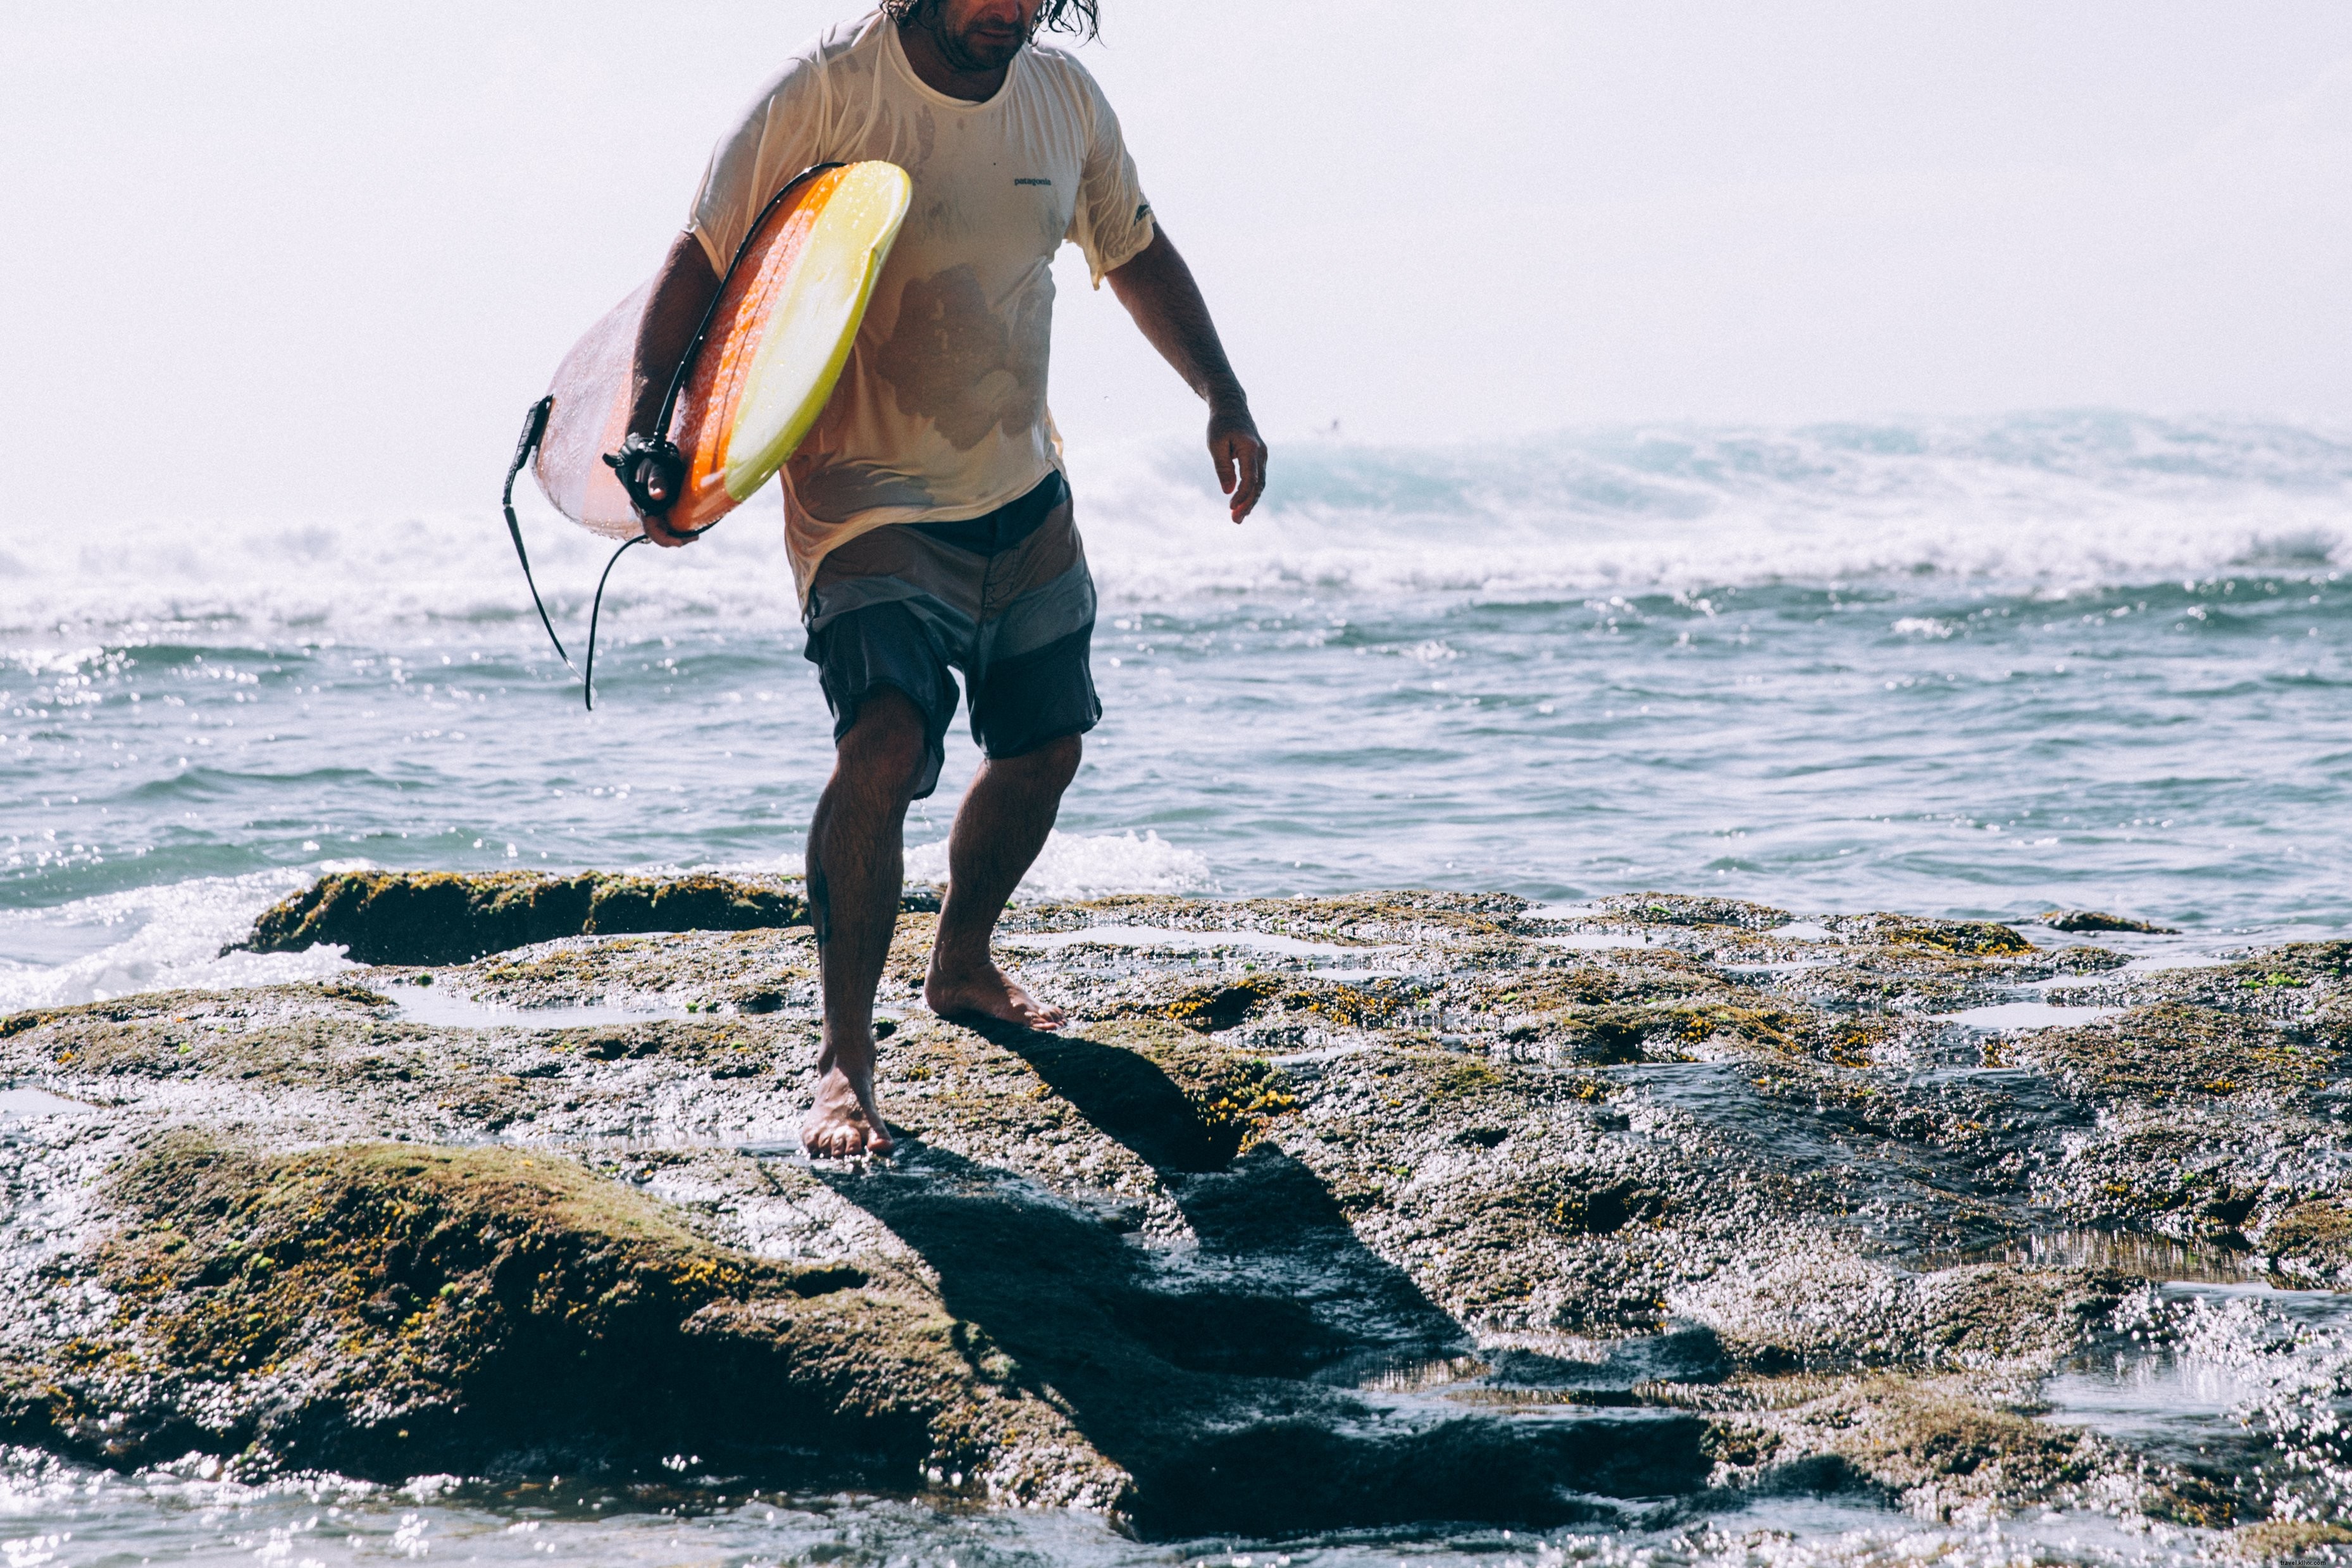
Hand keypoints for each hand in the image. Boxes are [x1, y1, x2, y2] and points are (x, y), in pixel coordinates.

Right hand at [607, 441, 696, 546]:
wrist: (646, 452)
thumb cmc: (652, 460)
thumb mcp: (656, 469)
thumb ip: (657, 481)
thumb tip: (658, 495)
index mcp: (642, 505)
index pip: (651, 530)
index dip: (665, 539)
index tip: (681, 542)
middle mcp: (643, 509)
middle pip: (657, 532)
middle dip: (675, 538)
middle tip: (694, 537)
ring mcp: (648, 508)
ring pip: (661, 527)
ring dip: (675, 532)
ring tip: (693, 533)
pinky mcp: (655, 505)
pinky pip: (664, 520)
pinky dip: (675, 524)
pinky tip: (687, 522)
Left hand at [1209, 402, 1266, 523]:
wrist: (1231, 407)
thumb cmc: (1220, 424)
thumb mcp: (1216, 444)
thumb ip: (1223, 468)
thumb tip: (1228, 491)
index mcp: (1251, 449)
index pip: (1250, 479)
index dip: (1242, 495)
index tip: (1230, 507)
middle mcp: (1261, 454)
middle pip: (1258, 485)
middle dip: (1248, 504)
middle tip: (1236, 521)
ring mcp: (1263, 456)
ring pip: (1260, 484)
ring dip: (1250, 502)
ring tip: (1238, 518)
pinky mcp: (1259, 458)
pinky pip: (1258, 479)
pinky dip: (1251, 493)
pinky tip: (1243, 505)